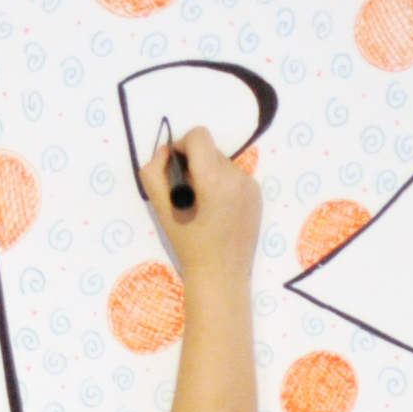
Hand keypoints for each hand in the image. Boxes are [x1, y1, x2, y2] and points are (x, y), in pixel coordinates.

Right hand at [143, 121, 261, 291]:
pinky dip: (222, 185)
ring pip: (222, 163)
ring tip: (202, 205)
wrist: (221, 275)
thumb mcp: (160, 208)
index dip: (181, 146)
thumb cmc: (188, 244)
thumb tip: (165, 151)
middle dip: (194, 164)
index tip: (176, 168)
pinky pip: (235, 176)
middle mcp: (238, 177)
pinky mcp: (258, 195)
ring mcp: (251, 186)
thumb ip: (154, 172)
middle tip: (187, 194)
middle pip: (209, 150)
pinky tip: (217, 210)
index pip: (199, 136)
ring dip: (208, 175)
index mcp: (215, 179)